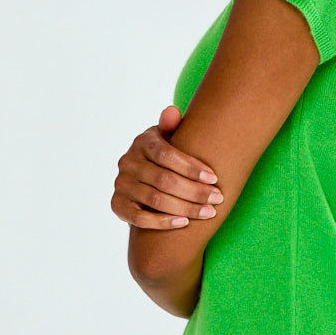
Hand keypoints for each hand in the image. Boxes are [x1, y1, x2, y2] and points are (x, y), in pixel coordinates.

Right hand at [112, 104, 223, 229]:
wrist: (142, 176)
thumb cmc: (164, 155)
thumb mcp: (168, 137)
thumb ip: (172, 126)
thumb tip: (172, 111)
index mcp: (142, 142)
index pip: (166, 155)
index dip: (191, 168)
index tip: (214, 178)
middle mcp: (127, 162)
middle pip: (163, 180)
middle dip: (194, 191)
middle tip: (217, 199)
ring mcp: (121, 184)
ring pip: (155, 200)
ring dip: (185, 208)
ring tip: (208, 212)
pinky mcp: (118, 205)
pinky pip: (140, 218)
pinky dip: (163, 222)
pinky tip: (184, 223)